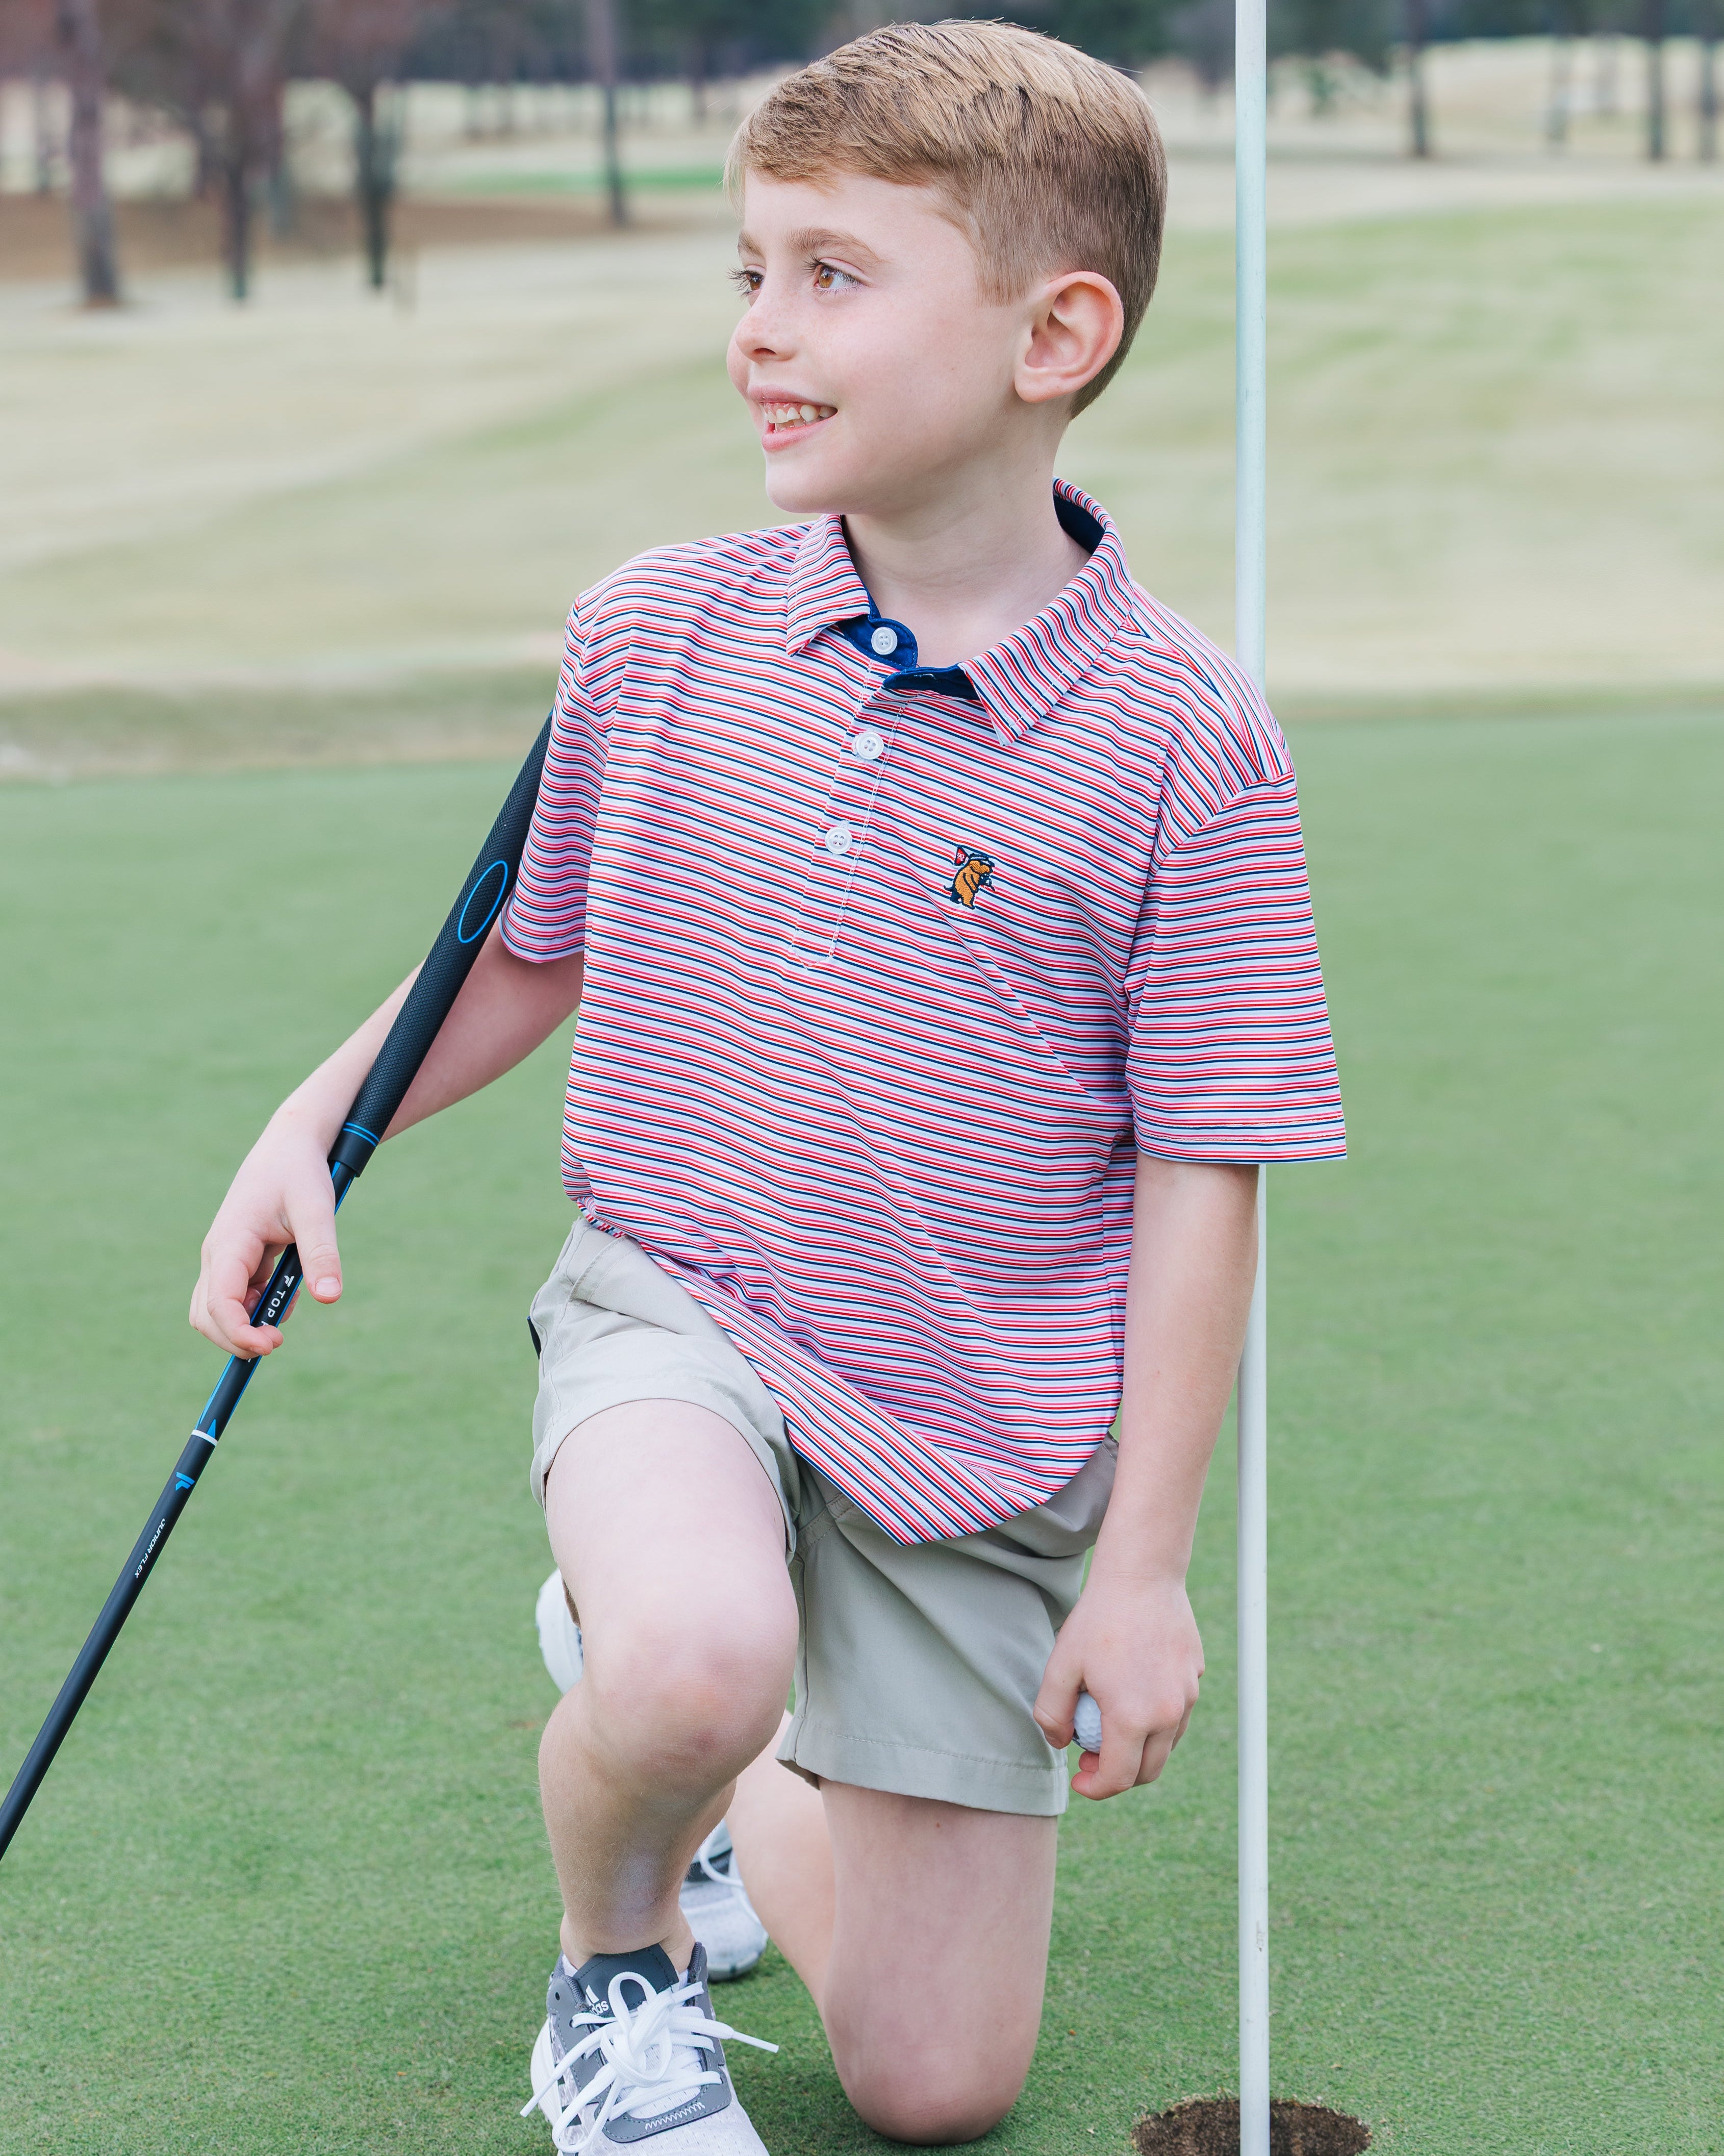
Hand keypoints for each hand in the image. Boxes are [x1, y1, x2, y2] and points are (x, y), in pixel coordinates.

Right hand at [189, 1109, 343, 1357]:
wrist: (289, 1146)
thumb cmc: (300, 1173)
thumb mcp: (316, 1210)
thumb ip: (321, 1253)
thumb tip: (330, 1299)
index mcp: (229, 1243)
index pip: (219, 1301)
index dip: (238, 1332)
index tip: (272, 1344)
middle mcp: (217, 1254)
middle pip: (207, 1315)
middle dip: (236, 1337)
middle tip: (278, 1340)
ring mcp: (224, 1259)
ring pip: (217, 1310)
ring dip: (246, 1325)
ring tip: (286, 1313)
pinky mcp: (238, 1261)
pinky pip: (238, 1298)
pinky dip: (257, 1309)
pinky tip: (290, 1295)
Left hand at [1033, 1565, 1202, 1800]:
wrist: (1141, 1575)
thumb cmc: (1098, 1619)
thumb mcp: (1061, 1665)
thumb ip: (1052, 1712)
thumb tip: (1061, 1743)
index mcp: (1133, 1718)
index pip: (1118, 1778)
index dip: (1095, 1788)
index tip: (1078, 1778)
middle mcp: (1168, 1714)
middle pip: (1148, 1771)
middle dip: (1118, 1776)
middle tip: (1089, 1756)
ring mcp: (1187, 1696)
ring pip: (1166, 1745)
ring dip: (1139, 1750)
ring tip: (1110, 1726)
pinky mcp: (1195, 1677)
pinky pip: (1177, 1715)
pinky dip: (1157, 1721)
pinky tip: (1132, 1691)